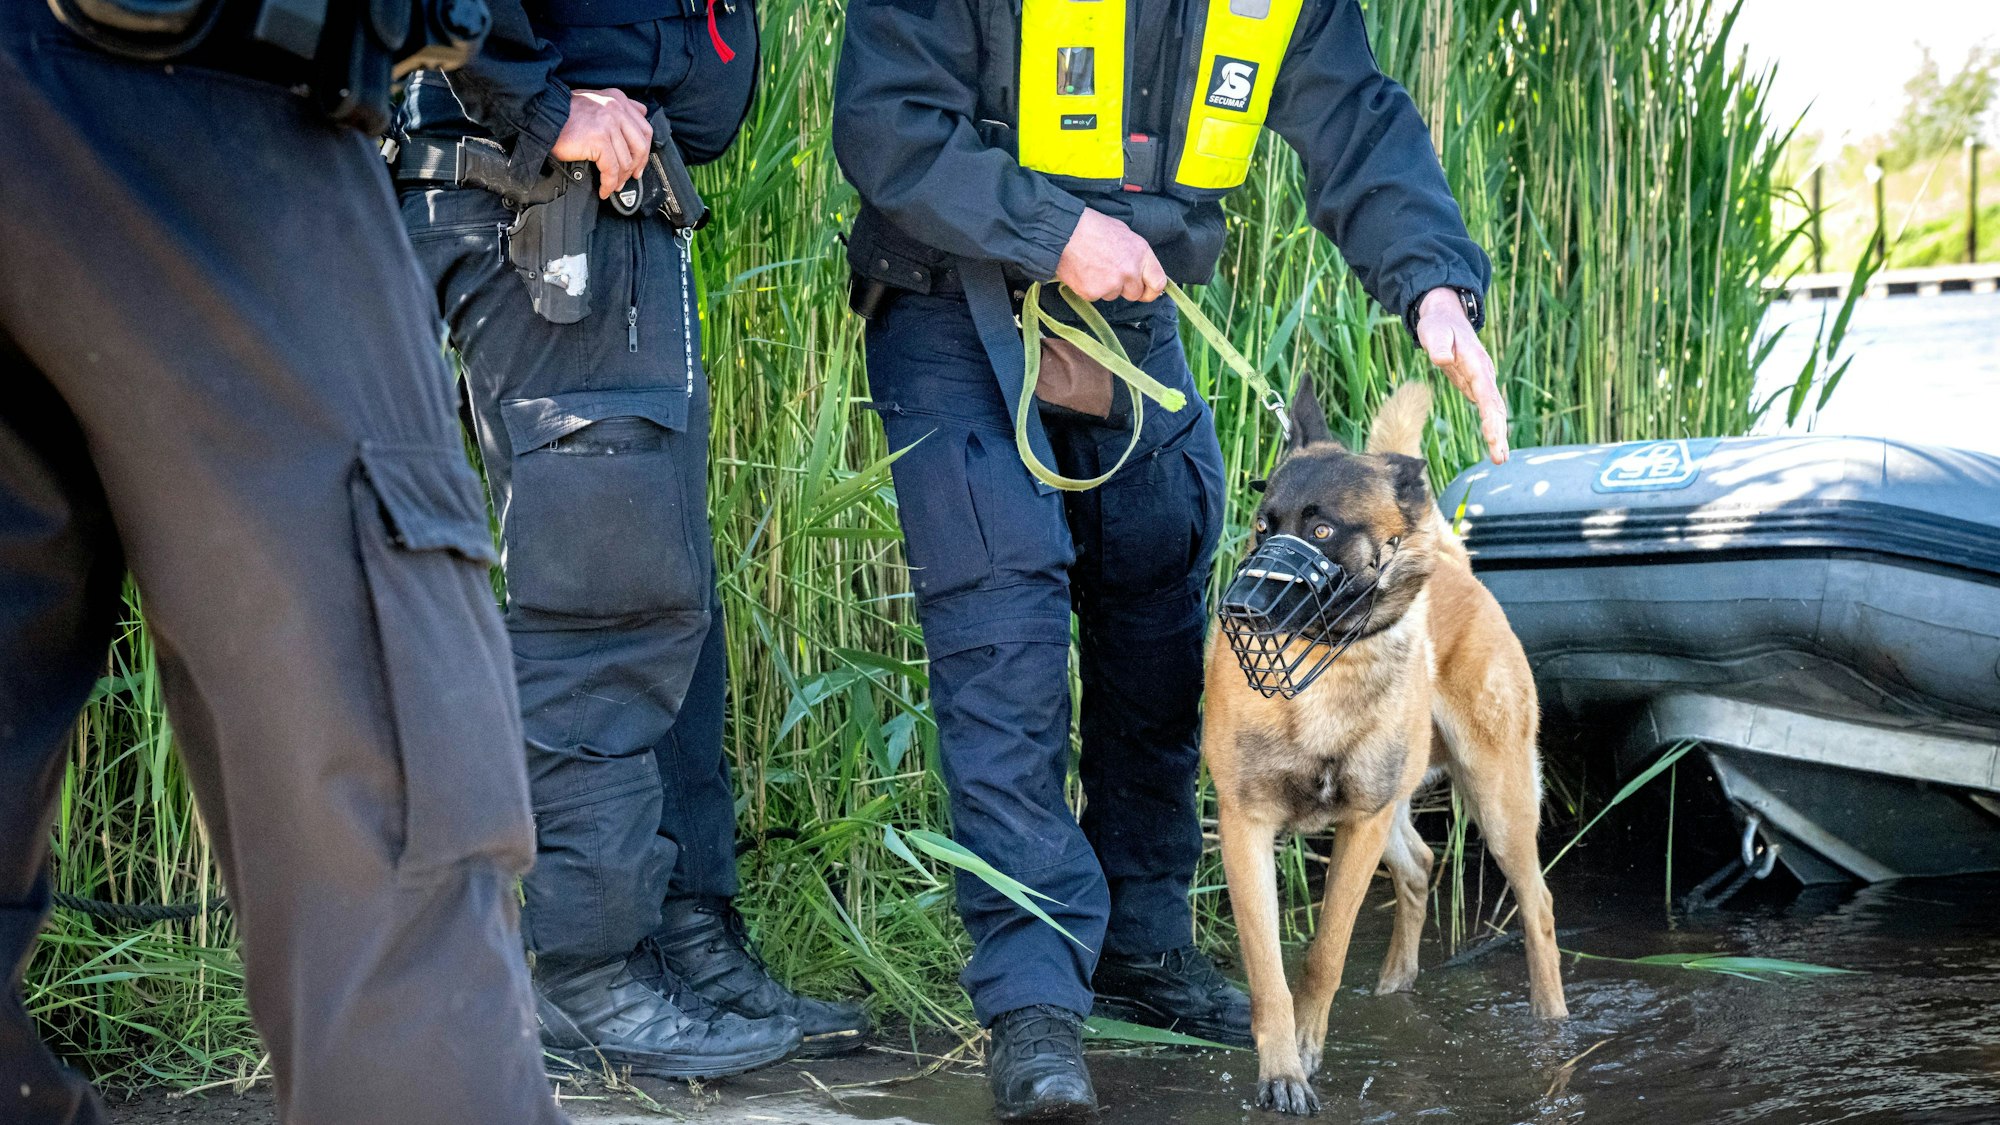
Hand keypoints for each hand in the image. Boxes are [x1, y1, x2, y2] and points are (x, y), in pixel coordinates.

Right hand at [551, 88, 651, 199]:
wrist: (543, 116)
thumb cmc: (565, 113)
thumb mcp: (596, 101)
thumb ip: (619, 107)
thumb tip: (641, 114)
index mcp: (618, 99)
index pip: (644, 129)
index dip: (645, 152)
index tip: (639, 164)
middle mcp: (616, 109)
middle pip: (640, 146)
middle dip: (636, 167)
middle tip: (629, 178)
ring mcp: (608, 124)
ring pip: (625, 160)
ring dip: (619, 178)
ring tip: (612, 185)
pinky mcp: (598, 139)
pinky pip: (611, 168)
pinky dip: (609, 183)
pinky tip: (604, 189)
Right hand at [1055, 208, 1168, 301]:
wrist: (1065, 231)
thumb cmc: (1092, 227)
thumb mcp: (1124, 233)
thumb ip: (1136, 255)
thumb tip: (1139, 270)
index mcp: (1141, 254)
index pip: (1158, 283)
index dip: (1151, 291)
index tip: (1145, 292)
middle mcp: (1130, 271)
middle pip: (1134, 294)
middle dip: (1124, 288)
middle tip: (1110, 273)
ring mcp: (1111, 284)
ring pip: (1113, 295)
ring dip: (1105, 287)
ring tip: (1092, 266)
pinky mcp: (1092, 293)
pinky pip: (1095, 297)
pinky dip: (1089, 287)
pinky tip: (1082, 271)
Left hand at [1416, 287, 1509, 463]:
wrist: (1446, 317)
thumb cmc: (1438, 325)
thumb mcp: (1433, 331)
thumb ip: (1437, 345)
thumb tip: (1442, 359)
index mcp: (1476, 364)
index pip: (1486, 394)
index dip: (1490, 417)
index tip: (1493, 437)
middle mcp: (1484, 374)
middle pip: (1495, 407)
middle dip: (1499, 433)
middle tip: (1500, 459)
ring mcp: (1483, 380)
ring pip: (1494, 410)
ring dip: (1499, 434)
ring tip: (1501, 459)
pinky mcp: (1476, 385)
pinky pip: (1488, 409)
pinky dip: (1493, 427)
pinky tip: (1496, 445)